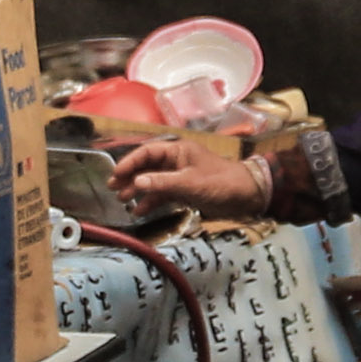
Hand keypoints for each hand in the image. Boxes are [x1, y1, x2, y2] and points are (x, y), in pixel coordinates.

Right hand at [110, 142, 264, 214]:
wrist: (247, 195)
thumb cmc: (221, 183)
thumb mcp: (190, 183)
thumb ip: (162, 183)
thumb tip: (136, 183)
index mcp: (177, 150)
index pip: (147, 153)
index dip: (129, 163)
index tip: (115, 176)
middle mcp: (176, 161)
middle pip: (146, 167)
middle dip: (129, 177)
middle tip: (113, 190)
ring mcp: (180, 176)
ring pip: (153, 182)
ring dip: (138, 191)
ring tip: (123, 201)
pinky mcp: (185, 191)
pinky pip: (163, 194)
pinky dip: (152, 201)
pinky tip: (140, 210)